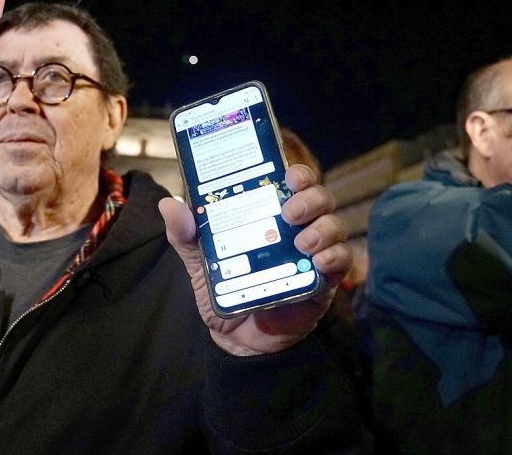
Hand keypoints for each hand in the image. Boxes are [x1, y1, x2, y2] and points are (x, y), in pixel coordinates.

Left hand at [159, 164, 351, 355]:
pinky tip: (319, 261)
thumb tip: (169, 205)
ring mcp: (313, 254)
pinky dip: (335, 257)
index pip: (293, 183)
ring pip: (335, 226)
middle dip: (311, 198)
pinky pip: (342, 261)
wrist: (236, 339)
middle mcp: (297, 229)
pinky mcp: (324, 282)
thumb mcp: (199, 262)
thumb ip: (185, 236)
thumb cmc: (224, 290)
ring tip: (301, 242)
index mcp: (270, 216)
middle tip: (290, 211)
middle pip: (320, 199)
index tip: (288, 173)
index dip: (298, 173)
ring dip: (323, 228)